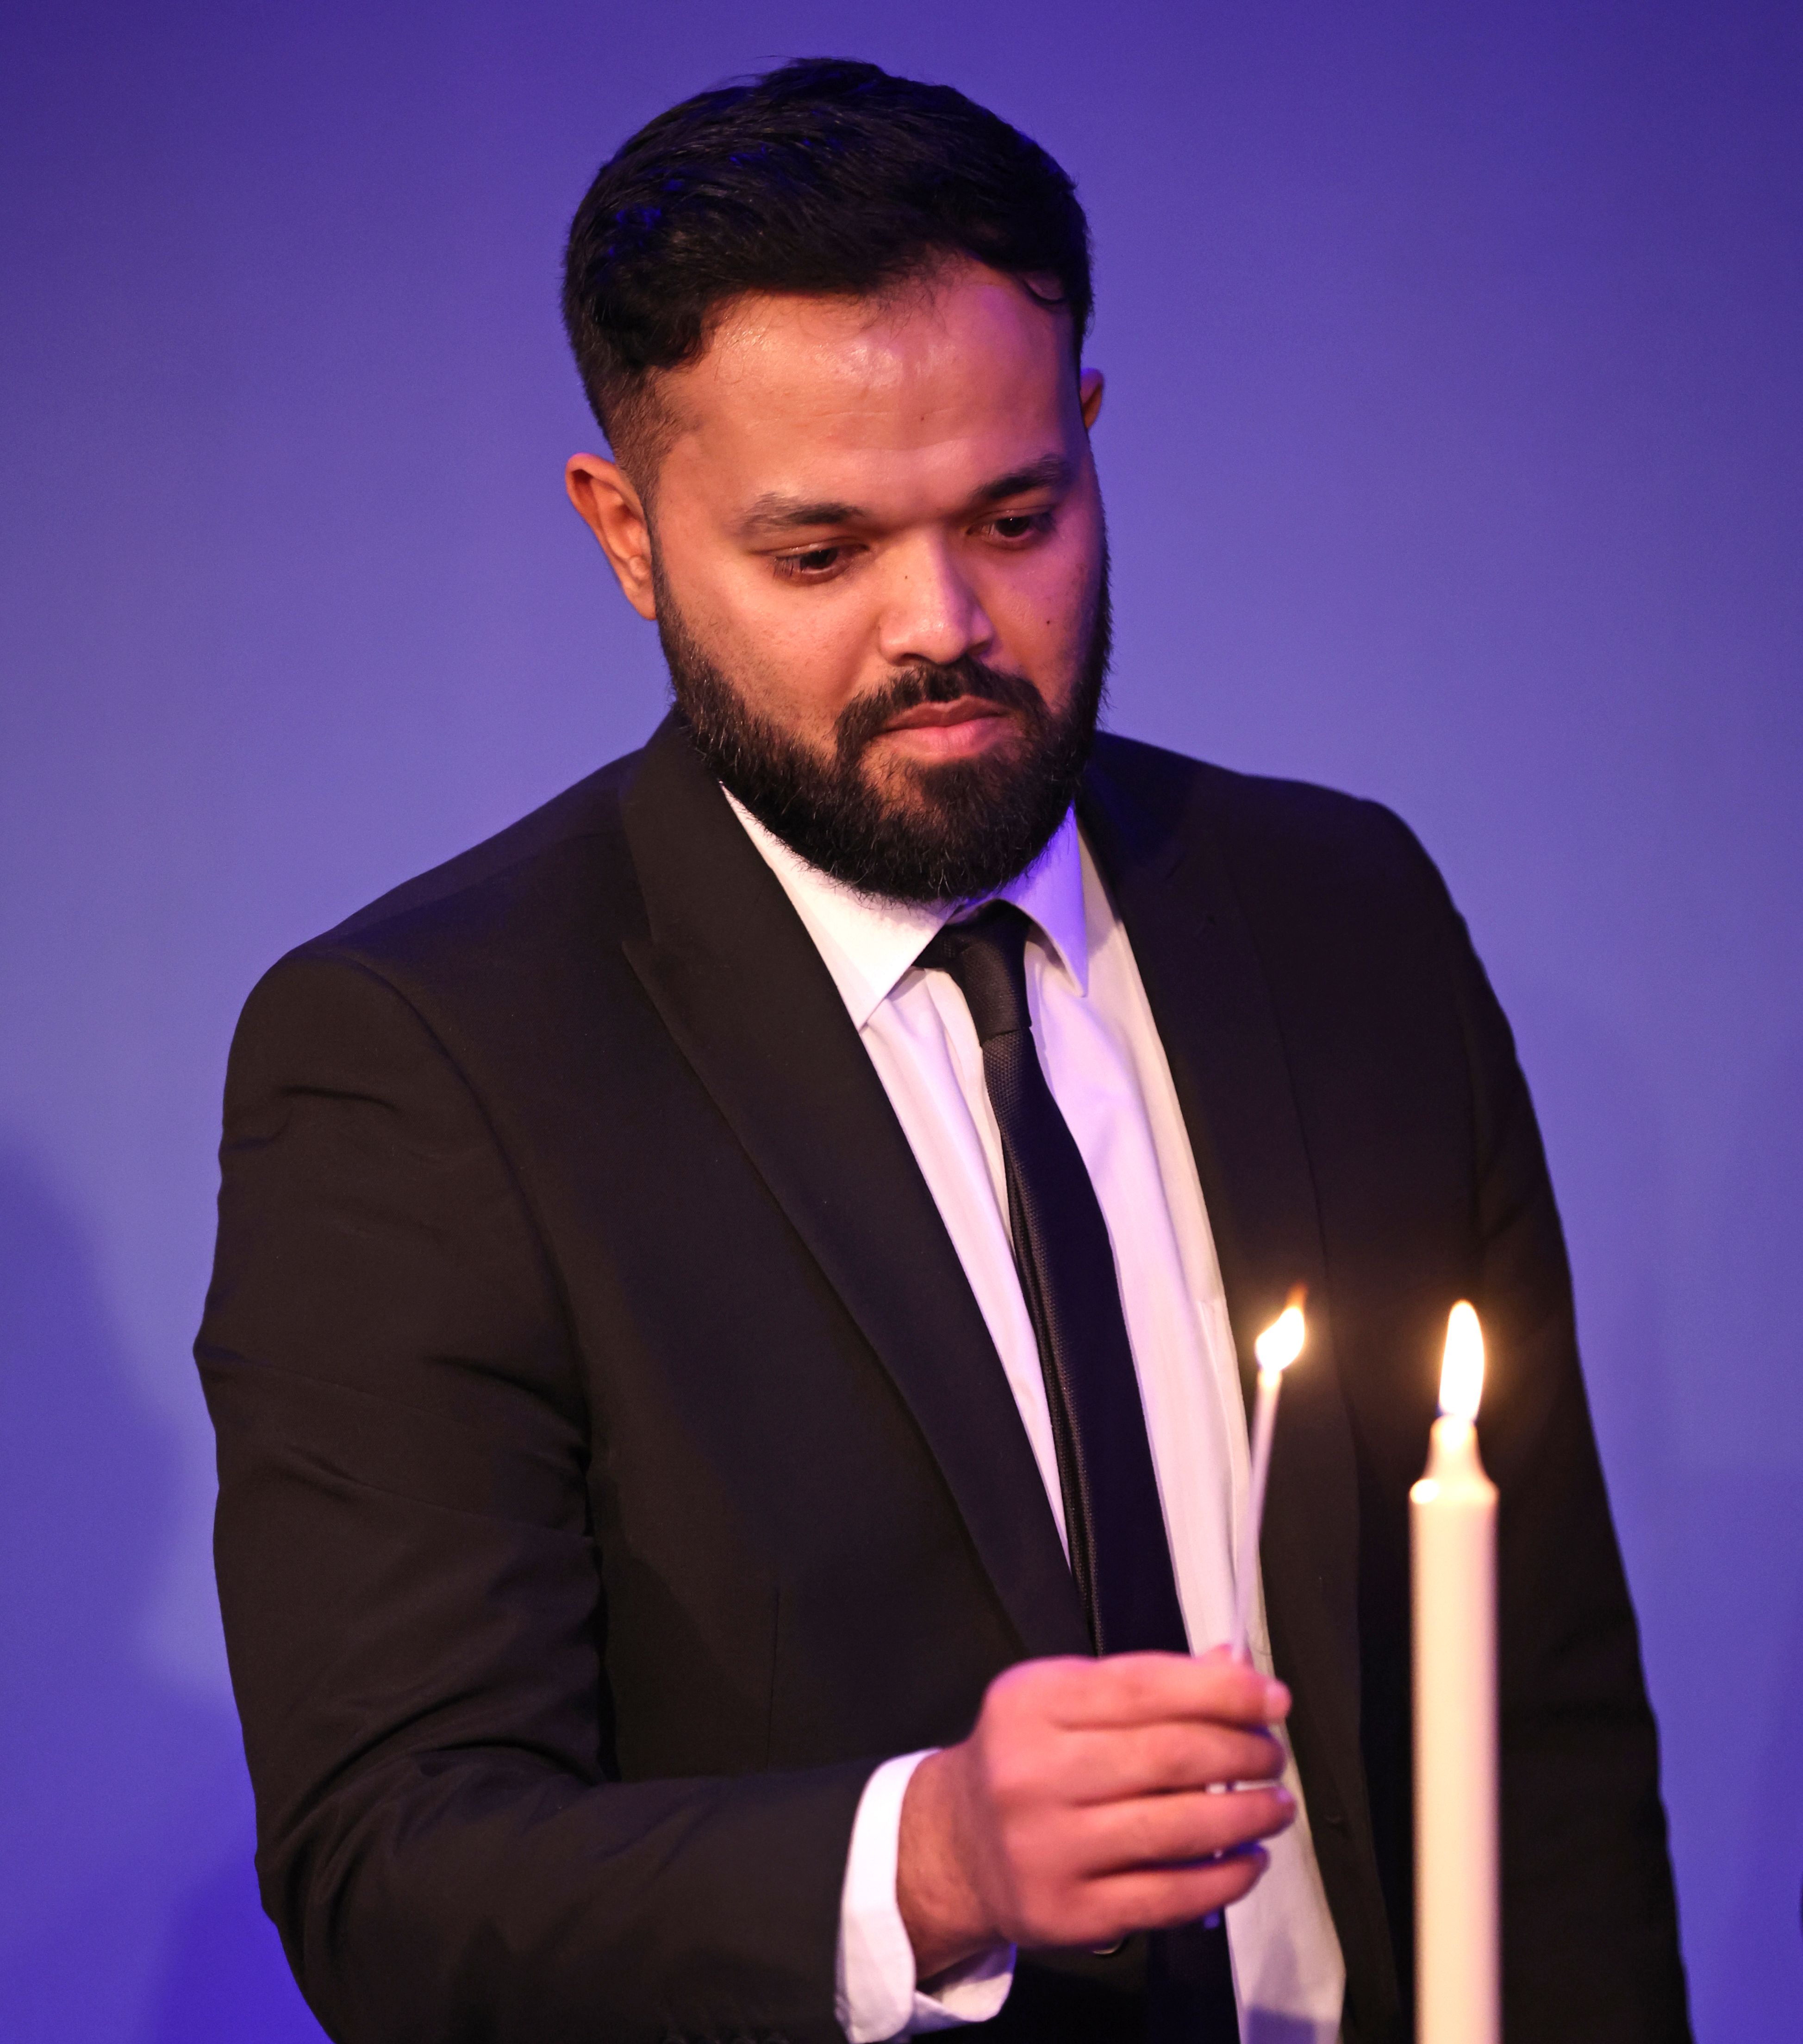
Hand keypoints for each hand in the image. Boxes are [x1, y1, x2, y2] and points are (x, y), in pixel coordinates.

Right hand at [896, 1648, 1294, 1980]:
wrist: (956, 1846)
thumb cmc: (1025, 1760)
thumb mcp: (1064, 1700)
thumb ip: (1146, 1683)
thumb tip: (1235, 1666)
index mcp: (1031, 1703)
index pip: (1144, 1687)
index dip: (1221, 1690)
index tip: (1273, 1698)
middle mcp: (1032, 1772)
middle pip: (1167, 1756)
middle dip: (1242, 1752)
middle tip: (1273, 1754)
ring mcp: (1048, 1848)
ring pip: (1176, 1828)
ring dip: (1246, 1815)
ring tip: (1276, 1805)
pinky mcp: (1069, 1912)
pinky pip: (1168, 1895)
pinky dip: (1224, 1878)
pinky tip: (1248, 1860)